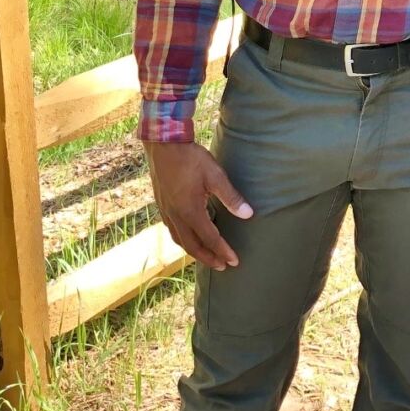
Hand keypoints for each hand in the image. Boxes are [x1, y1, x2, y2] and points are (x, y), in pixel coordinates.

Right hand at [144, 139, 252, 270]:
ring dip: (194, 251)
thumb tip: (248, 214)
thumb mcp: (215, 175)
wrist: (163, 144)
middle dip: (208, 258)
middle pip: (192, 245)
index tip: (234, 261)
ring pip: (180, 239)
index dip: (223, 251)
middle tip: (222, 266)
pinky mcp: (161, 204)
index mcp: (190, 211)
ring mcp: (166, 211)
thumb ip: (231, 197)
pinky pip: (172, 229)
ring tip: (206, 256)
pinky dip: (182, 239)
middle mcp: (175, 216)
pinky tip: (188, 235)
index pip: (210, 238)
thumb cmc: (190, 158)